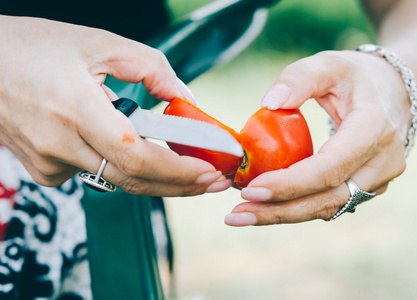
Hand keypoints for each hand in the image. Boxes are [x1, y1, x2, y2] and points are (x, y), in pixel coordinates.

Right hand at [0, 15, 230, 195]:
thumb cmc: (32, 48)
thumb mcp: (99, 43)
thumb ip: (151, 68)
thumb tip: (184, 98)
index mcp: (74, 108)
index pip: (136, 157)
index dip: (178, 170)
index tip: (209, 170)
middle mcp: (59, 144)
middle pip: (133, 180)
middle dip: (179, 184)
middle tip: (210, 180)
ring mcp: (49, 163)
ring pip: (118, 180)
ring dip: (156, 177)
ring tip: (187, 167)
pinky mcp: (46, 171)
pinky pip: (95, 174)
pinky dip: (120, 165)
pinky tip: (127, 149)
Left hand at [225, 50, 410, 225]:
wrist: (393, 93)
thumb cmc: (356, 76)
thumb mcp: (330, 64)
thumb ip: (300, 77)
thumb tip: (269, 103)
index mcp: (375, 128)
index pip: (330, 167)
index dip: (291, 183)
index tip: (251, 190)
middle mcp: (382, 162)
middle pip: (328, 198)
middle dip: (279, 210)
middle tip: (236, 215)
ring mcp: (378, 180)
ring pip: (328, 207)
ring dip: (284, 214)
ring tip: (242, 215)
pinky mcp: (366, 188)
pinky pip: (329, 203)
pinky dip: (296, 207)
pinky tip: (265, 206)